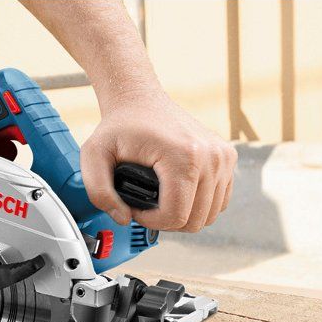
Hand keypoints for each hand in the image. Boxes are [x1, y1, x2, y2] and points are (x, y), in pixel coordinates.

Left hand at [81, 91, 236, 231]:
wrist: (140, 100)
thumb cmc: (120, 126)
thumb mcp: (93, 155)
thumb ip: (98, 192)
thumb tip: (124, 218)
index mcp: (183, 155)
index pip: (176, 215)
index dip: (150, 221)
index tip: (134, 207)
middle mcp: (210, 156)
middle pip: (195, 220)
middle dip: (167, 221)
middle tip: (146, 205)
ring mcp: (222, 157)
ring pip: (209, 215)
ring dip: (183, 215)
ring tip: (160, 200)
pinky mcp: (227, 158)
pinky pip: (219, 202)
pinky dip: (198, 206)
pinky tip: (178, 194)